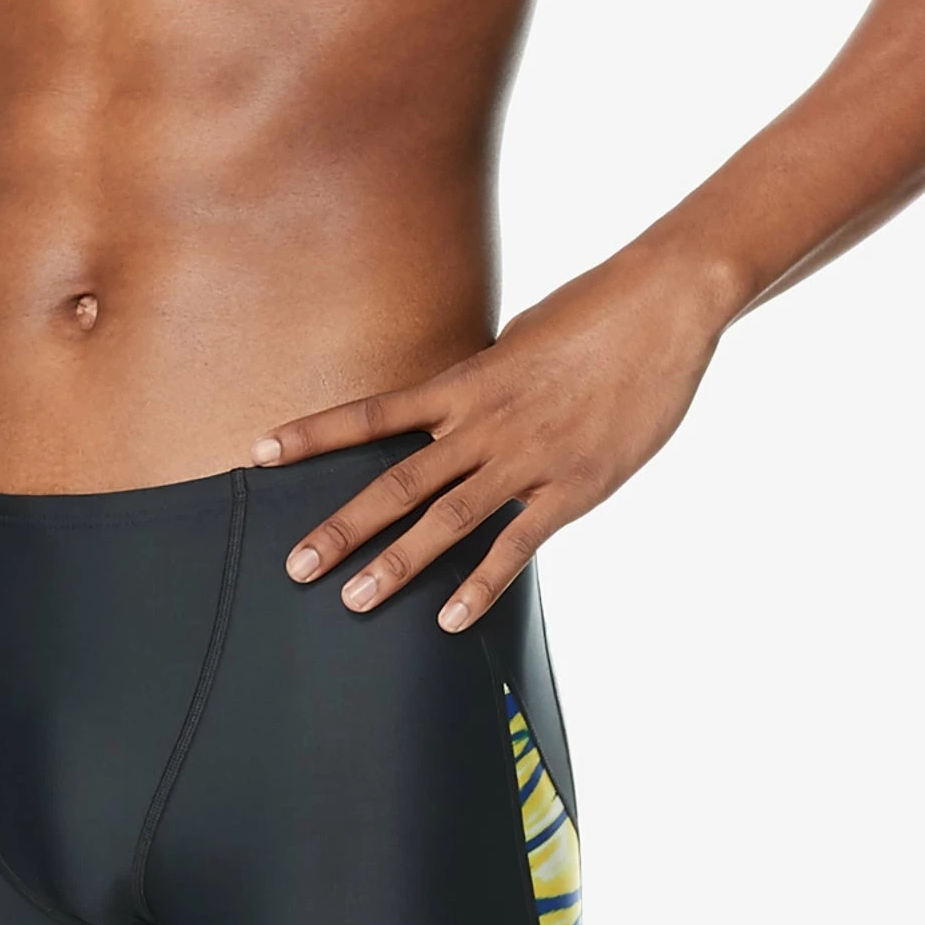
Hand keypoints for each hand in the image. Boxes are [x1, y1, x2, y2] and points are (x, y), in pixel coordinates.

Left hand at [255, 245, 732, 629]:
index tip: (258, 452)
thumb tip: (453, 410)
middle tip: (295, 567)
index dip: (313, 434)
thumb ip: (480, 386)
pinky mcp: (572, 487)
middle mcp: (483, 423)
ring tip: (353, 600)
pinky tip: (449, 620)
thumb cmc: (593, 315)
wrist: (665, 303)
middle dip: (341, 527)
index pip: (371, 412)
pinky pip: (516, 546)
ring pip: (446, 519)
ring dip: (397, 563)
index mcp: (464, 383)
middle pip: (396, 482)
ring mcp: (526, 458)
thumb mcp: (518, 344)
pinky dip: (481, 584)